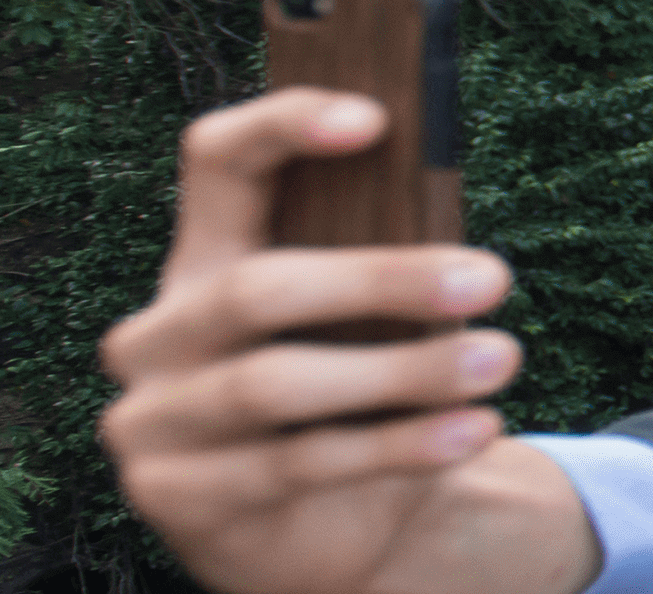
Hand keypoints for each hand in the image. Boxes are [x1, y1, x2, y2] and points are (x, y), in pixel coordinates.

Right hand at [101, 89, 601, 593]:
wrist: (325, 534)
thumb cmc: (357, 401)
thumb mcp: (371, 329)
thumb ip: (386, 279)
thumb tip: (462, 254)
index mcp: (204, 261)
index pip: (216, 163)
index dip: (283, 125)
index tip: (376, 119)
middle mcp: (157, 333)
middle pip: (258, 287)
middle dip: (383, 279)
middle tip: (491, 278)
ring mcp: (153, 418)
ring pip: (274, 383)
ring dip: (403, 372)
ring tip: (499, 362)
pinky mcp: (174, 496)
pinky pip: (296, 464)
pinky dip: (399, 445)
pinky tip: (471, 429)